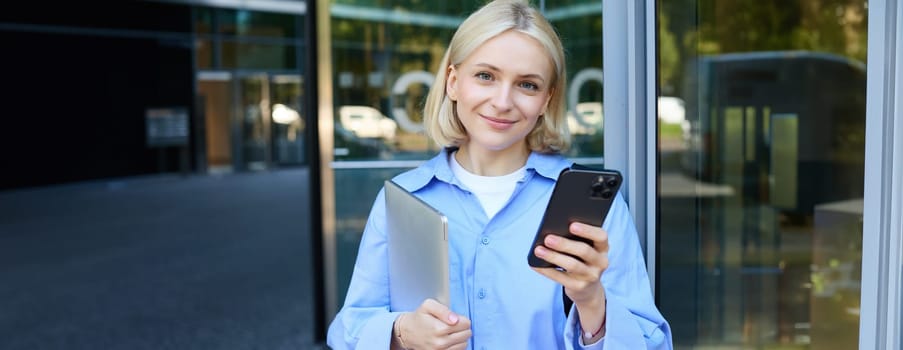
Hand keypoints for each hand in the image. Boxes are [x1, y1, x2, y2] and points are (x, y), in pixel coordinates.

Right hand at [393, 299, 471, 349]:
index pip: (466, 324)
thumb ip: (443, 310)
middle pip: (467, 334)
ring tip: (449, 332)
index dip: (462, 319)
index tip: (453, 319)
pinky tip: (448, 340)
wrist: (407, 333)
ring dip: (460, 337)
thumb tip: (455, 319)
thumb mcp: (428, 305)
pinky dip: (456, 345)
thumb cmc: (419, 317)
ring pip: (464, 344)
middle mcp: (441, 342)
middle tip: (451, 325)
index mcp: (439, 328)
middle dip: (462, 328)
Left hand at [530, 222, 607, 338]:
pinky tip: (535, 265)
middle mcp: (601, 262)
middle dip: (564, 244)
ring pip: (572, 265)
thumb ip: (574, 239)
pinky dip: (547, 271)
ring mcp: (591, 276)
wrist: (587, 289)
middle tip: (548, 238)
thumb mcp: (583, 249)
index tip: (571, 225)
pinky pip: (561, 278)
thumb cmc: (581, 260)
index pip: (601, 236)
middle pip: (584, 250)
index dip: (587, 230)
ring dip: (553, 256)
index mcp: (602, 248)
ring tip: (538, 250)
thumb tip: (552, 232)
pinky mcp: (579, 287)